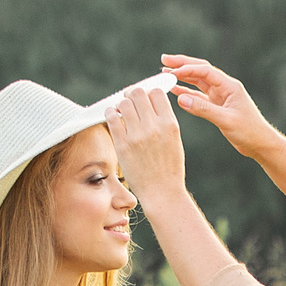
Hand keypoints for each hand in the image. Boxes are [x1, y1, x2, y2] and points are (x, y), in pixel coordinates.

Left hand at [106, 80, 188, 204]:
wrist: (162, 193)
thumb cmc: (168, 168)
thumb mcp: (174, 141)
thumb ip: (163, 121)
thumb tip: (149, 102)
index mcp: (170, 124)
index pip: (156, 93)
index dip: (148, 93)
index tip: (143, 99)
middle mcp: (154, 127)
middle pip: (138, 93)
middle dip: (132, 95)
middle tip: (129, 101)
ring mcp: (137, 136)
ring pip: (123, 103)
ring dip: (120, 104)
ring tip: (121, 112)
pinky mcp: (123, 145)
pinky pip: (112, 118)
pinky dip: (110, 113)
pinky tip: (113, 118)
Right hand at [161, 56, 278, 158]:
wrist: (260, 144)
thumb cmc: (249, 132)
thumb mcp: (226, 120)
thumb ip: (204, 110)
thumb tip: (181, 99)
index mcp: (229, 86)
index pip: (205, 72)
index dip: (187, 69)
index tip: (171, 71)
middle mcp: (224, 88)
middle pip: (200, 70)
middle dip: (182, 64)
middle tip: (164, 59)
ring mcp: (220, 96)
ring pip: (198, 82)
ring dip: (183, 76)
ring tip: (166, 72)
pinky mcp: (217, 106)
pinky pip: (199, 96)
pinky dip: (187, 92)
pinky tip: (175, 91)